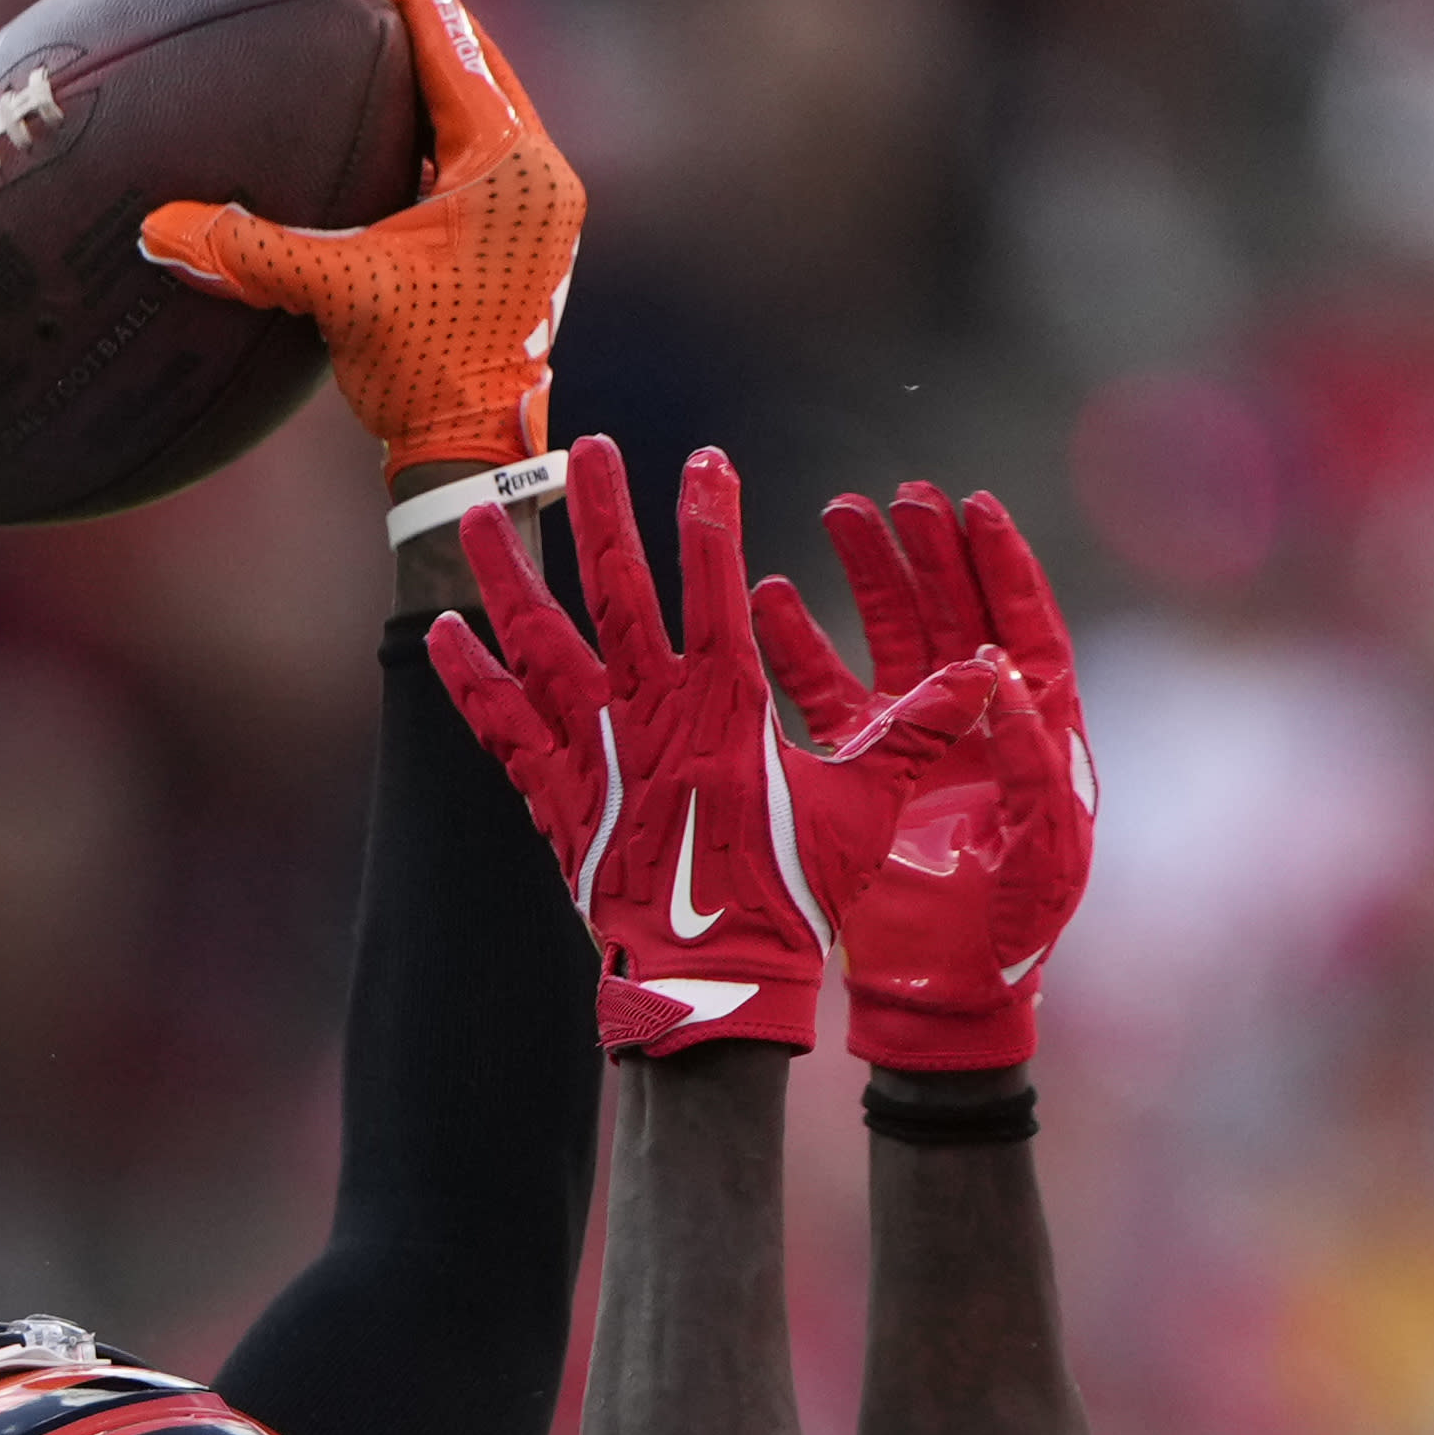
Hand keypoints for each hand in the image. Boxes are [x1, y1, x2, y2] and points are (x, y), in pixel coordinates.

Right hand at [135, 0, 582, 473]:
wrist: (476, 449)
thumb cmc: (424, 367)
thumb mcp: (336, 294)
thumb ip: (252, 251)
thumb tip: (157, 228)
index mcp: (509, 164)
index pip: (454, 48)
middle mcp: (538, 175)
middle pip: (481, 66)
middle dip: (427, 20)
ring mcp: (536, 210)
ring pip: (486, 111)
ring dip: (438, 74)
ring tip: (383, 41)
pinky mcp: (521, 241)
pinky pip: (480, 157)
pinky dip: (439, 129)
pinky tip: (395, 129)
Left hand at [428, 436, 1023, 1058]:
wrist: (714, 986)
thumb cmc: (793, 896)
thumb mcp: (864, 809)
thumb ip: (917, 733)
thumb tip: (992, 673)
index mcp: (726, 706)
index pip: (716, 587)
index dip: (709, 517)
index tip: (706, 457)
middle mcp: (650, 715)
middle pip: (616, 593)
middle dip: (600, 514)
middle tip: (585, 448)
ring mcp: (593, 754)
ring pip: (541, 645)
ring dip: (511, 576)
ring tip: (482, 514)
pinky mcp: (554, 799)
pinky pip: (500, 726)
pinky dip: (469, 679)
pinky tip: (441, 631)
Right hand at [751, 481, 1094, 1070]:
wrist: (948, 992)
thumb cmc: (1012, 929)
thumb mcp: (1041, 847)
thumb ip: (1035, 764)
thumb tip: (1013, 677)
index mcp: (1039, 731)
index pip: (1024, 624)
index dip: (1000, 562)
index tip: (972, 504)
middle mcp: (980, 722)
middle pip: (956, 611)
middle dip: (928, 549)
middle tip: (898, 497)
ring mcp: (919, 739)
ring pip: (891, 635)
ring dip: (868, 575)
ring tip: (839, 514)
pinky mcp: (864, 767)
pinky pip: (828, 692)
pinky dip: (801, 645)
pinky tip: (773, 599)